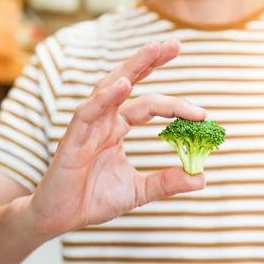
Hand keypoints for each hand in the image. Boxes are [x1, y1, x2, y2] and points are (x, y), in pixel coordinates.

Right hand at [28, 40, 205, 237]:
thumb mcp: (138, 191)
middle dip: (151, 61)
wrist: (61, 219)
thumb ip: (167, 181)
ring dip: (131, 67)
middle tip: (175, 44)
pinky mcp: (72, 139)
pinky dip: (104, 98)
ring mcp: (87, 127)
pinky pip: (87, 113)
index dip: (176, 106)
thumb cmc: (93, 199)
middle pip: (128, 82)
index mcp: (117, 128)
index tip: (203, 114)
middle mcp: (104, 121)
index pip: (149, 105)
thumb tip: (202, 177)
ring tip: (154, 48)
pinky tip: (124, 85)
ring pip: (108, 88)